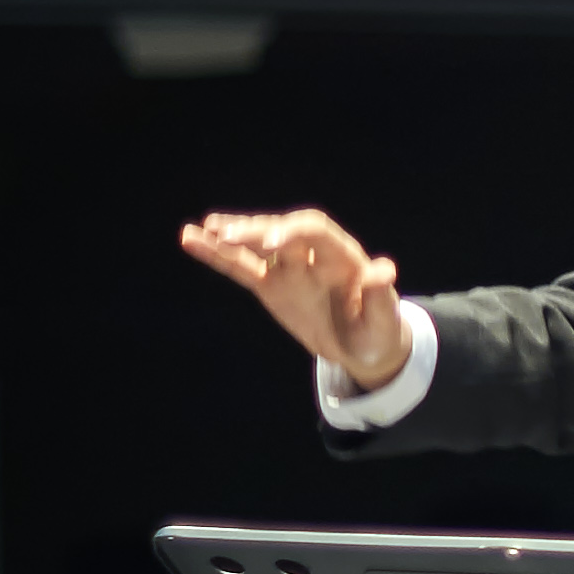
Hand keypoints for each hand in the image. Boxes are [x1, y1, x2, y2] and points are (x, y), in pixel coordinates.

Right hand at [179, 207, 411, 389]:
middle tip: (229, 236)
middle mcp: (314, 256)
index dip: (295, 233)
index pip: (316, 231)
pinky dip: (216, 255)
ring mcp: (290, 268)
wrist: (364, 344)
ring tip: (203, 229)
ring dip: (232, 235)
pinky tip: (190, 238)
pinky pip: (241, 267)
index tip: (273, 244)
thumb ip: (381, 297)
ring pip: (257, 245)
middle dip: (257, 232)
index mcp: (343, 258)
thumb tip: (384, 269)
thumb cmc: (377, 334)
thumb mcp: (384, 324)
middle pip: (282, 232)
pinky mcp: (271, 284)